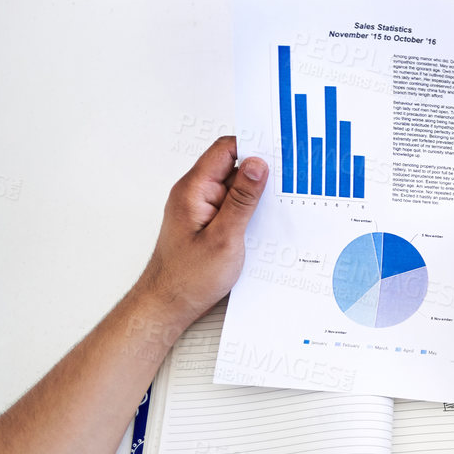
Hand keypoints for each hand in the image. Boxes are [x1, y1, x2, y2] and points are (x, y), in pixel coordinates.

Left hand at [135, 137, 267, 325]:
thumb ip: (242, 199)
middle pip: (232, 166)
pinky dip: (249, 210)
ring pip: (235, 187)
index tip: (279, 152)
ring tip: (277, 207)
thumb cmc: (187, 278)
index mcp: (193, 190)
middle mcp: (195, 194)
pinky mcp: (208, 222)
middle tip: (286, 182)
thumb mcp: (224, 237)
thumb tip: (257, 164)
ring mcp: (201, 207)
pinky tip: (262, 223)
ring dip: (256, 195)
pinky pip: (232, 205)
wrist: (167, 306)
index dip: (253, 146)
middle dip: (260, 172)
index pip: (225, 150)